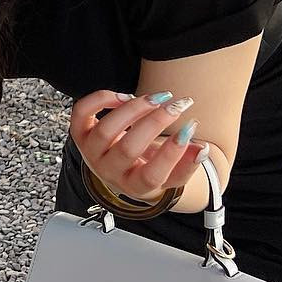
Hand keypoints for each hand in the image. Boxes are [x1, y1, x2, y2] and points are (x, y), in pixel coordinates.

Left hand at [71, 89, 206, 201]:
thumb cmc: (146, 167)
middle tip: (178, 105)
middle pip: (128, 150)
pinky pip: (82, 113)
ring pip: (106, 131)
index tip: (190, 127)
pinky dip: (100, 100)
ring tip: (157, 98)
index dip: (171, 153)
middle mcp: (108, 171)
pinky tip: (124, 96)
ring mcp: (91, 152)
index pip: (150, 176)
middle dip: (155, 123)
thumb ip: (187, 164)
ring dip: (133, 109)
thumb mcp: (170, 174)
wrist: (116, 166)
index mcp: (133, 185)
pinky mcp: (80, 132)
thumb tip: (201, 148)